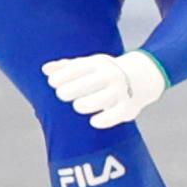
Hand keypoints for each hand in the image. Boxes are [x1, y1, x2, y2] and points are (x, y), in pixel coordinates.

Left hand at [42, 51, 168, 128]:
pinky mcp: (128, 107)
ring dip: (85, 104)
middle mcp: (111, 76)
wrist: (141, 77)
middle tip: (62, 95)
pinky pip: (116, 115)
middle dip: (69, 90)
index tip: (52, 83)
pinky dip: (104, 120)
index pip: (77, 69)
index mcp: (98, 64)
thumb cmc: (104, 72)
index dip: (61, 76)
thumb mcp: (87, 64)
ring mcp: (120, 91)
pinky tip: (93, 121)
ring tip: (78, 105)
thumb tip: (45, 69)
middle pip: (87, 84)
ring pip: (100, 99)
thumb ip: (65, 67)